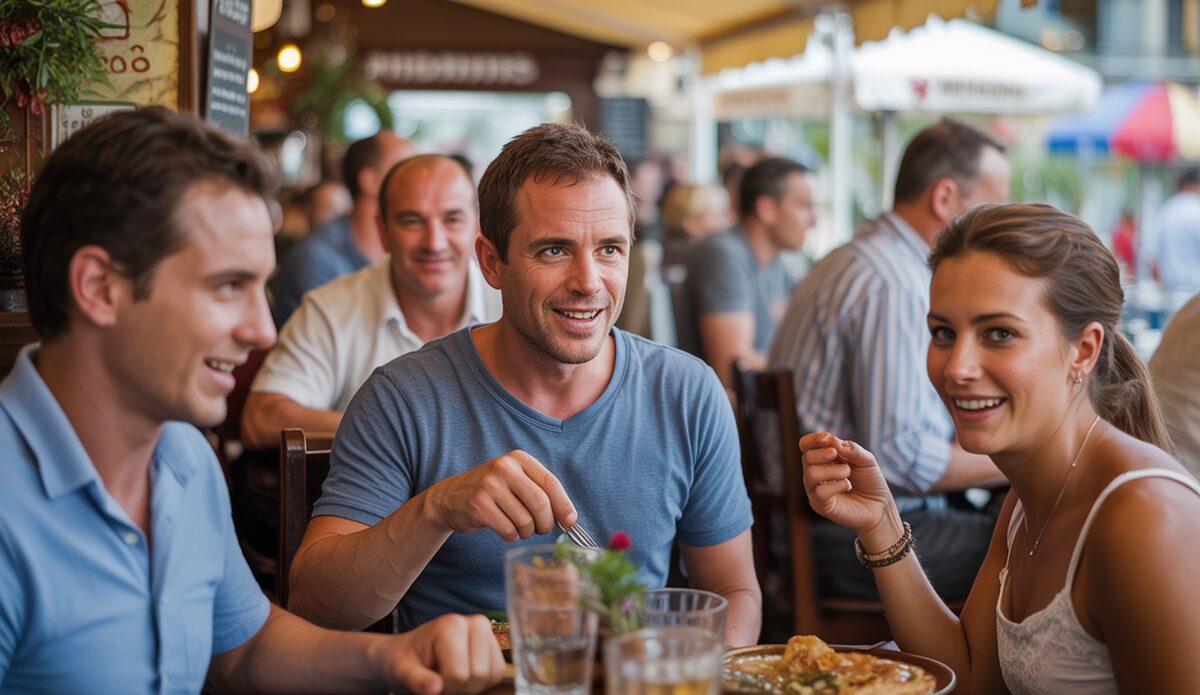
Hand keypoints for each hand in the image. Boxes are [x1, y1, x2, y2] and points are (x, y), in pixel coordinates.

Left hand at [380, 614, 504, 694]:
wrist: (411, 653)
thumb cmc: (406, 660)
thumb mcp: (402, 671)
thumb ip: (416, 679)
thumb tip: (435, 689)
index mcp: (452, 625)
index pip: (458, 674)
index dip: (444, 688)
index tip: (431, 682)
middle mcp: (476, 624)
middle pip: (478, 675)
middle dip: (459, 687)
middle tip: (441, 680)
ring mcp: (488, 634)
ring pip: (491, 675)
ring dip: (470, 686)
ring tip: (451, 677)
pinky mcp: (495, 647)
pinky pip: (497, 674)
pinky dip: (481, 683)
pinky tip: (463, 675)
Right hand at [423, 450, 576, 540]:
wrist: (451, 498)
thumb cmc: (493, 492)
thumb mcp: (516, 482)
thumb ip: (541, 493)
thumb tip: (571, 519)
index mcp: (519, 459)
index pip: (550, 483)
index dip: (564, 505)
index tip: (570, 522)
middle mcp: (504, 467)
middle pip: (540, 503)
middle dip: (546, 523)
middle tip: (542, 529)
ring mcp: (490, 485)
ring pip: (525, 520)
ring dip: (526, 531)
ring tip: (518, 527)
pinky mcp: (479, 505)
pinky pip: (508, 530)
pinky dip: (511, 536)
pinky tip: (503, 529)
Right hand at [800, 433, 896, 533]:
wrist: (880, 506)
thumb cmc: (870, 482)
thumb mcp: (866, 460)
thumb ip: (852, 449)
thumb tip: (836, 443)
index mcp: (823, 459)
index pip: (806, 446)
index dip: (813, 439)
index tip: (828, 438)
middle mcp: (815, 474)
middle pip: (807, 457)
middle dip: (822, 453)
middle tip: (836, 455)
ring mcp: (816, 490)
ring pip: (812, 474)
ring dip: (834, 470)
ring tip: (847, 474)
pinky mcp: (821, 505)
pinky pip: (820, 492)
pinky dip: (837, 485)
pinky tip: (847, 486)